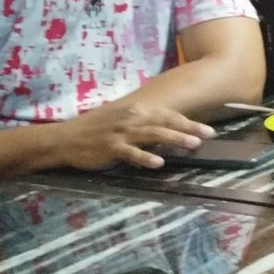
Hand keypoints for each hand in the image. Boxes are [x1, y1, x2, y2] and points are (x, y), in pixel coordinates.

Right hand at [53, 102, 213, 170]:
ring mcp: (120, 133)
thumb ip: (143, 124)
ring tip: (193, 145)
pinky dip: (145, 157)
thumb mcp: (121, 120)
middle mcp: (130, 119)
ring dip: (174, 139)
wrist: (65, 138)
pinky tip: (159, 162)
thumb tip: (167, 130)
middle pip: (165, 123)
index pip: (167, 115)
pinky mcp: (110, 148)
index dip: (188, 121)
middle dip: (189, 128)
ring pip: (153, 135)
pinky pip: (131, 153)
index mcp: (135, 111)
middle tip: (209, 135)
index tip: (207, 129)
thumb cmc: (95, 130)